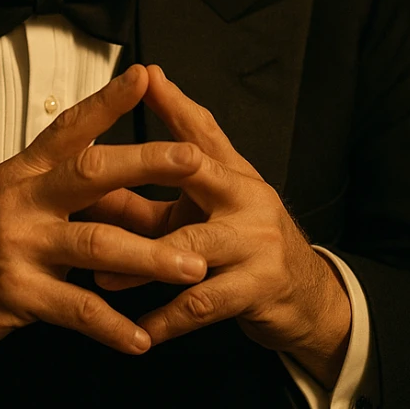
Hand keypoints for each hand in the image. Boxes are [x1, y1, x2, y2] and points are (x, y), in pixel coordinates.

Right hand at [0, 64, 209, 375]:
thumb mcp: (19, 206)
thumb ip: (78, 201)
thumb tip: (142, 201)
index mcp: (24, 171)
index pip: (70, 127)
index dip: (107, 101)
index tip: (144, 77)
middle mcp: (22, 198)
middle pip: (90, 172)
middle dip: (146, 163)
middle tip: (194, 161)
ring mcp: (17, 244)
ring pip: (94, 243)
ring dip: (148, 257)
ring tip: (192, 267)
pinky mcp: (15, 292)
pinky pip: (74, 308)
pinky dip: (111, 325)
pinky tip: (140, 338)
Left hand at [82, 65, 350, 387]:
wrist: (308, 295)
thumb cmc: (245, 241)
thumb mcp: (211, 205)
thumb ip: (164, 184)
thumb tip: (107, 163)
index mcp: (232, 173)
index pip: (201, 129)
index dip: (174, 103)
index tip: (145, 78)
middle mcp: (248, 197)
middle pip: (196, 170)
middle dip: (150, 165)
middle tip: (102, 178)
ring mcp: (257, 242)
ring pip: (190, 247)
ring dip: (142, 265)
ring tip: (101, 278)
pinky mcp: (259, 287)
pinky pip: (202, 304)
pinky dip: (167, 319)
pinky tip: (140, 330)